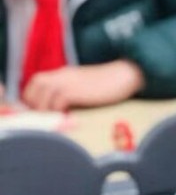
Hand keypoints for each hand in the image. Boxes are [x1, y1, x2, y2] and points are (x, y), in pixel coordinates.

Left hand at [21, 60, 144, 110]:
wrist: (122, 75)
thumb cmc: (108, 84)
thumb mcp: (84, 85)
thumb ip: (71, 91)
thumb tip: (63, 107)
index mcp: (61, 74)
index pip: (35, 83)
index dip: (34, 98)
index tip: (43, 111)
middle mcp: (60, 76)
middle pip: (33, 90)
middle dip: (36, 106)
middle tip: (47, 118)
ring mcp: (66, 82)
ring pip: (41, 98)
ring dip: (46, 112)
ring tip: (57, 121)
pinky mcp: (74, 91)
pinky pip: (56, 104)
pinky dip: (59, 114)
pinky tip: (68, 119)